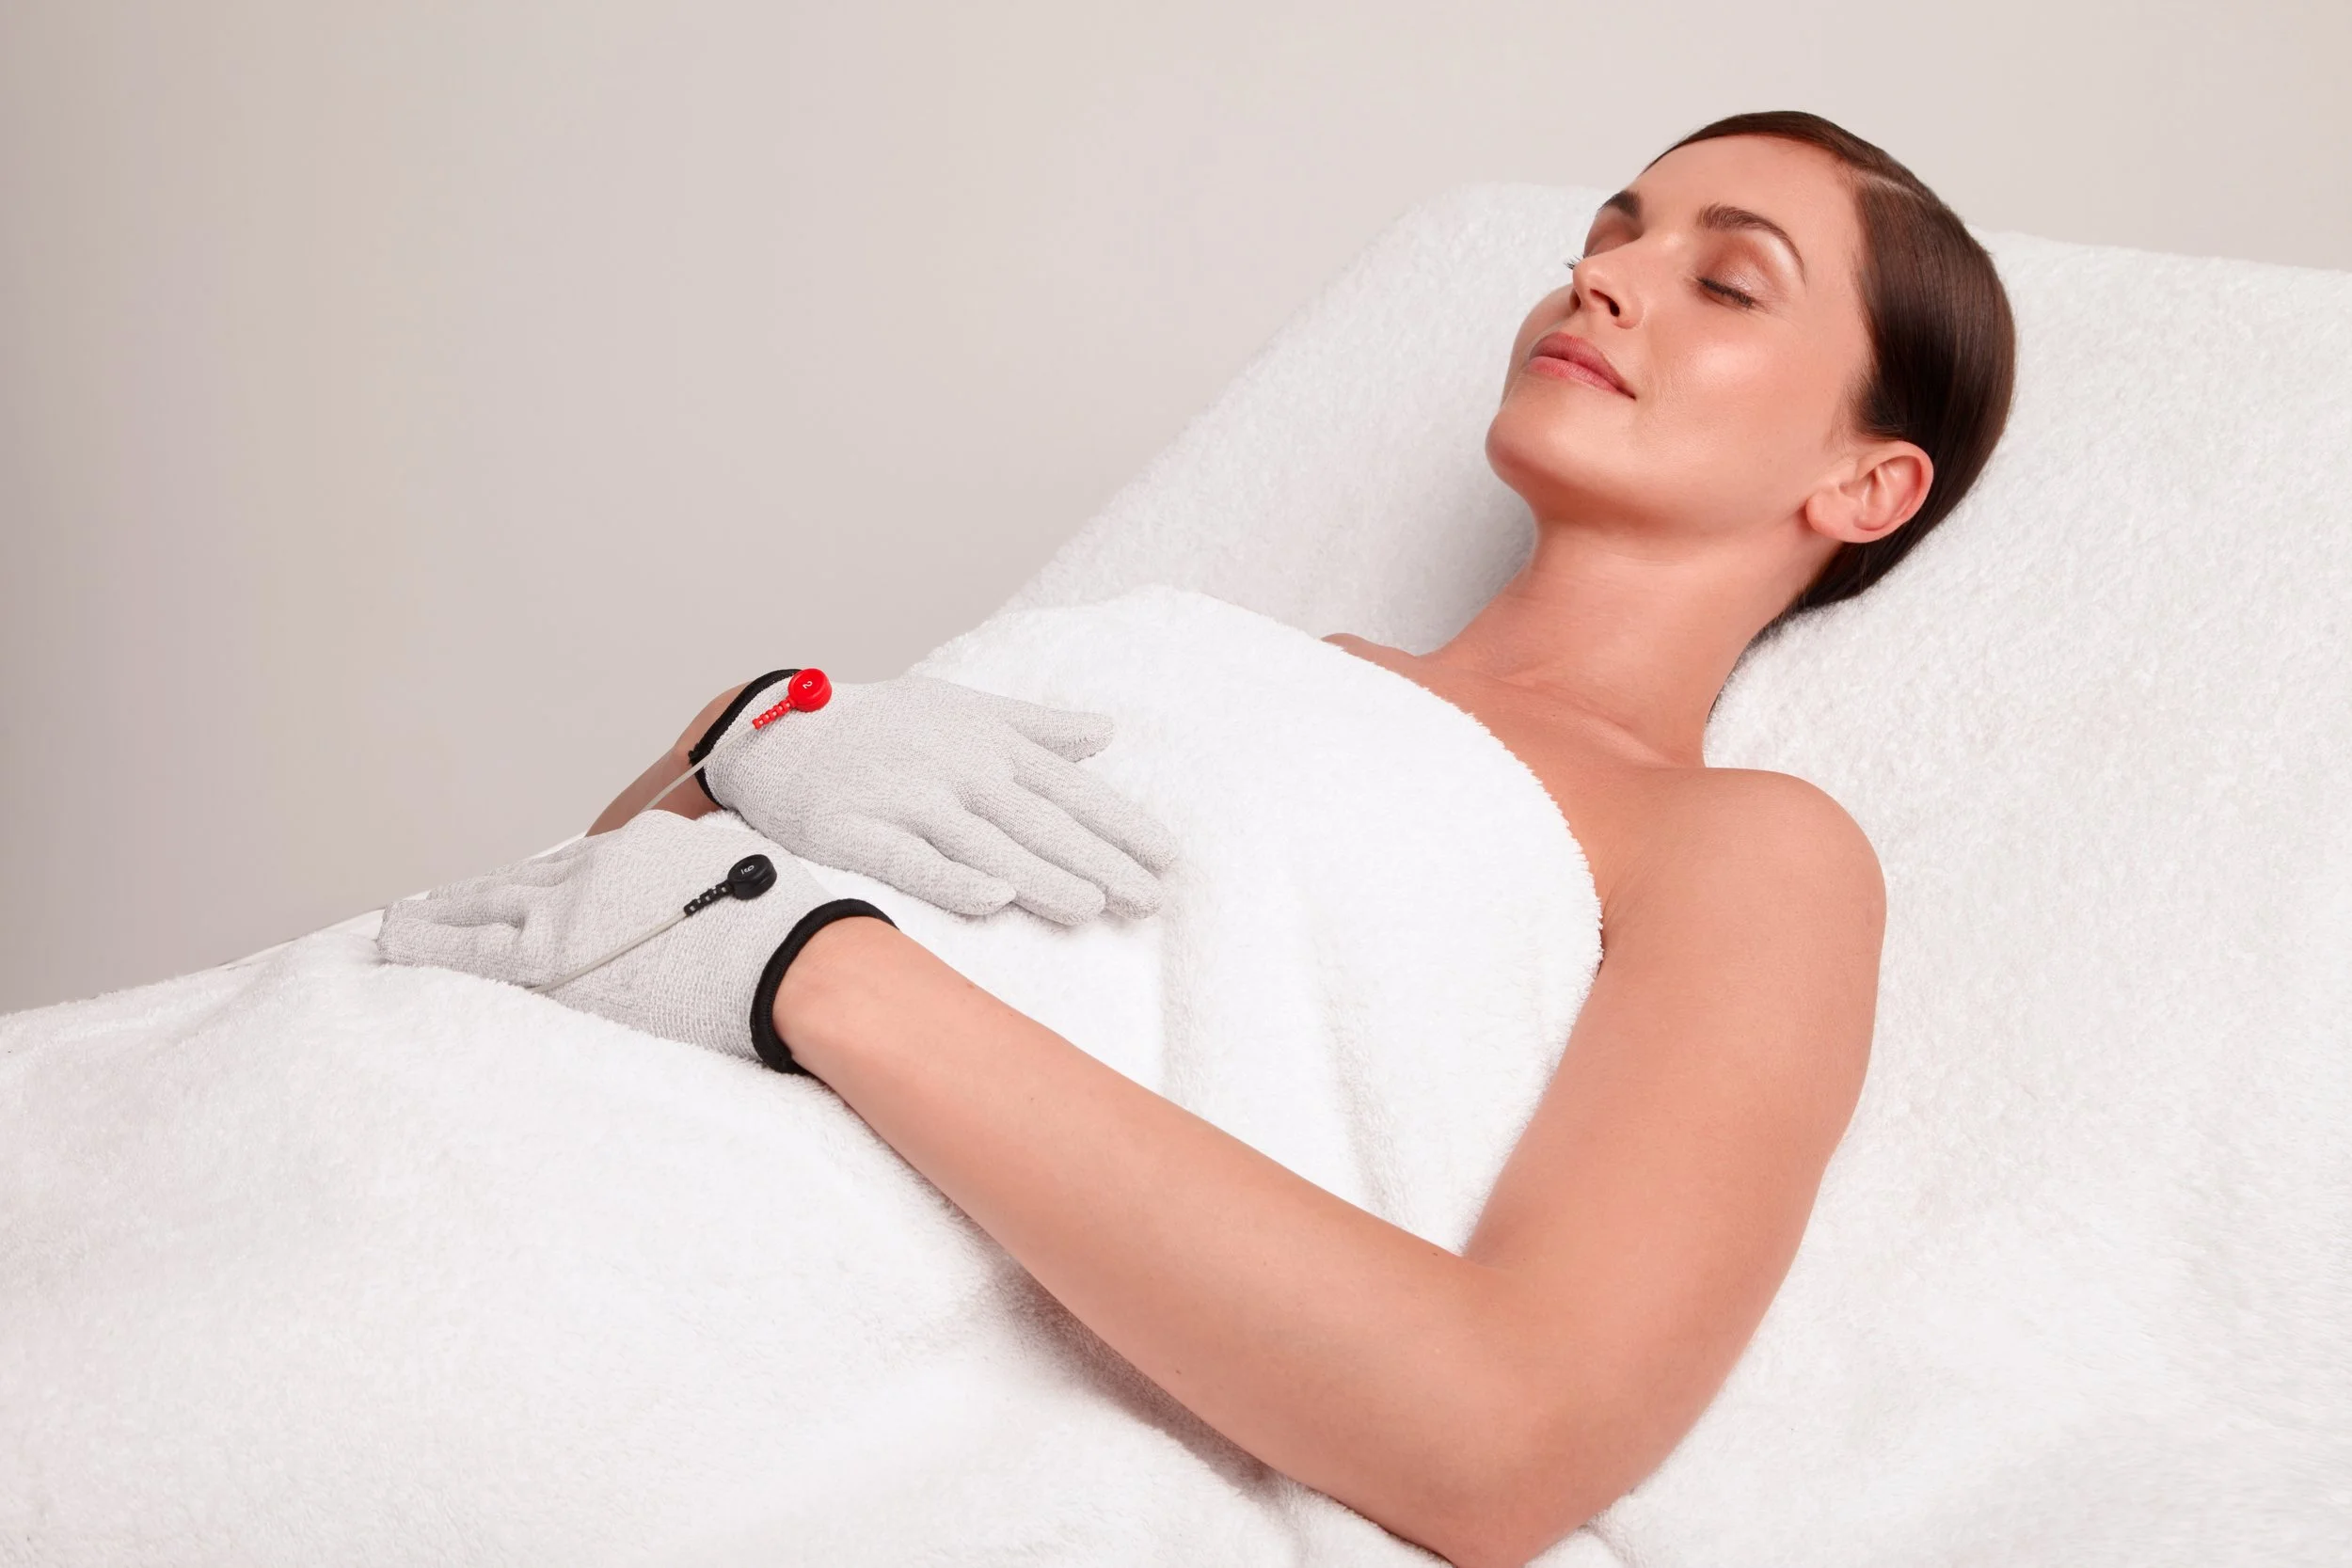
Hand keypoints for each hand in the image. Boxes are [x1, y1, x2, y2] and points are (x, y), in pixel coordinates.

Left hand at [379, 810, 866, 1065]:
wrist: (792, 963)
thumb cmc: (789, 933)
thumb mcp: (747, 884)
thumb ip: (707, 888)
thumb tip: (706, 903)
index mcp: (645, 850)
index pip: (571, 870)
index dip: (532, 887)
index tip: (509, 899)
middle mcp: (598, 871)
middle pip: (518, 885)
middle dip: (472, 900)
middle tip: (431, 910)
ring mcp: (571, 914)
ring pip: (483, 911)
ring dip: (435, 921)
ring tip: (398, 930)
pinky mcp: (555, 962)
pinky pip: (475, 953)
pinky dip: (430, 947)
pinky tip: (401, 946)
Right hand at [695, 673, 1177, 925]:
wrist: (780, 728)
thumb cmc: (882, 724)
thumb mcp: (963, 708)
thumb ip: (1037, 727)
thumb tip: (1107, 733)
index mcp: (987, 743)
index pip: (1069, 790)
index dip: (1120, 824)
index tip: (1167, 859)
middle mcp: (956, 769)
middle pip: (1039, 822)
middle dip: (1101, 861)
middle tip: (1151, 900)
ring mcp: (907, 798)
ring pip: (986, 844)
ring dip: (1042, 876)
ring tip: (1094, 907)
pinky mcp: (857, 830)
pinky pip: (910, 860)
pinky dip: (952, 878)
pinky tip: (994, 899)